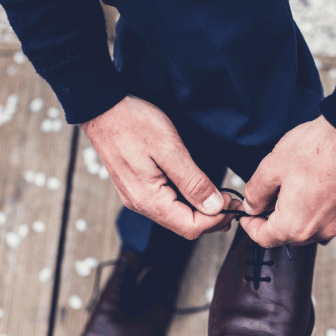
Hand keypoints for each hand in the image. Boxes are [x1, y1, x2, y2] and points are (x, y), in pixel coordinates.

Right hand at [81, 95, 240, 239]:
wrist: (103, 109)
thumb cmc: (133, 123)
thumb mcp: (169, 149)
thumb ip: (192, 181)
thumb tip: (213, 207)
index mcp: (148, 199)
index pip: (189, 227)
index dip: (215, 219)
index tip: (232, 202)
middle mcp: (141, 204)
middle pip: (183, 226)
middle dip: (211, 218)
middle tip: (231, 201)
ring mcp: (138, 197)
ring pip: (176, 217)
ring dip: (200, 211)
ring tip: (220, 196)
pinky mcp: (138, 188)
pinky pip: (167, 205)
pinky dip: (187, 202)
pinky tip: (198, 191)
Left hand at [239, 115, 335, 246]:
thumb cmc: (315, 150)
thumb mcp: (271, 168)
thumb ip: (255, 193)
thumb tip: (252, 206)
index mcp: (295, 226)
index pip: (263, 238)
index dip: (250, 225)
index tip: (246, 213)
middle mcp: (318, 231)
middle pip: (285, 234)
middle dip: (271, 217)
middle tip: (267, 193)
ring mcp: (335, 222)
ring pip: (304, 226)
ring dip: (292, 212)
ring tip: (290, 184)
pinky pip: (322, 216)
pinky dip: (311, 206)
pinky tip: (309, 183)